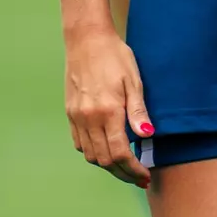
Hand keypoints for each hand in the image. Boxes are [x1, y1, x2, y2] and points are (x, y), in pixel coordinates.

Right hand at [64, 26, 153, 185]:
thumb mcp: (133, 79)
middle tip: (138, 177)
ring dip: (108, 165)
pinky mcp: (70, 113)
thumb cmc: (115, 56)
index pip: (120, 154)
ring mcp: (77, 117)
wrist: (87, 39)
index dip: (133, 170)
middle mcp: (89, 118)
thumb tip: (147, 136)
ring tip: (125, 166)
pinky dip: (93, 153)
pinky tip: (105, 149)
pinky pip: (80, 144)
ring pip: (91, 155)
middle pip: (105, 160)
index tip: (144, 175)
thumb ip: (138, 111)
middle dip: (123, 173)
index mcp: (108, 111)